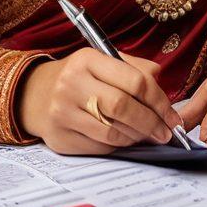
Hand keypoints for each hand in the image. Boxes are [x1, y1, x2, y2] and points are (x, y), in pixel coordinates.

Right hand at [17, 50, 182, 155]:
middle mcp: (71, 84)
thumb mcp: (104, 61)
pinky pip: (100, 147)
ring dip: (137, 137)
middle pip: (124, 108)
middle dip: (151, 123)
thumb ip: (136, 70)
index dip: (160, 101)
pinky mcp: (60, 138)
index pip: (135, 81)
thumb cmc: (81, 77)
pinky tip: (124, 139)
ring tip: (147, 136)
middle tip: (165, 133)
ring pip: (113, 132)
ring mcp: (62, 112)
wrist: (35, 94)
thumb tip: (164, 93)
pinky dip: (119, 145)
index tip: (172, 116)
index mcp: (87, 59)